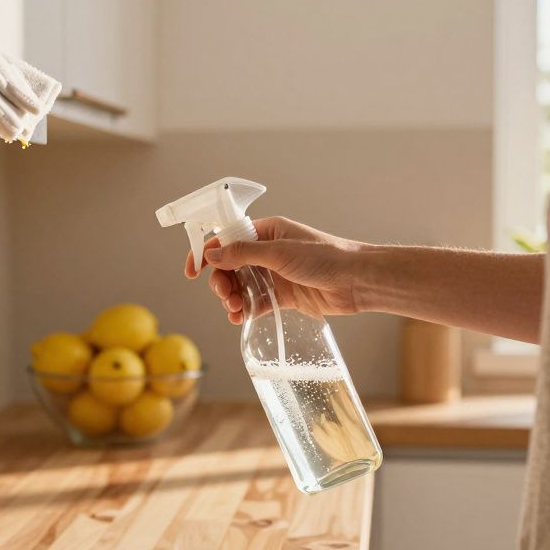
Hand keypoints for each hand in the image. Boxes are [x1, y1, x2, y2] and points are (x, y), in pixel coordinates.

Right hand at [184, 217, 363, 323]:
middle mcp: (267, 251)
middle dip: (221, 281)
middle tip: (226, 295)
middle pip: (229, 266)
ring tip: (235, 309)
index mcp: (266, 231)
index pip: (226, 239)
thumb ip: (244, 253)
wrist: (356, 281)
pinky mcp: (283, 296)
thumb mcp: (280, 252)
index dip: (206, 253)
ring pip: (240, 286)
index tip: (192, 271)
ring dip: (232, 297)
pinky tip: (240, 318)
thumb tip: (212, 254)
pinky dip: (245, 310)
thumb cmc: (325, 257)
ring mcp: (274, 274)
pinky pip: (256, 303)